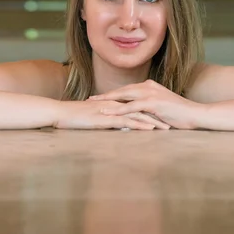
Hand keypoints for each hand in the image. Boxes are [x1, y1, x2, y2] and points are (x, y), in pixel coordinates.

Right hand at [54, 100, 170, 130]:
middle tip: (172, 122)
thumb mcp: (95, 118)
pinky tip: (149, 129)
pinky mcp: (107, 118)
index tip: (165, 117)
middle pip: (141, 108)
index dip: (150, 111)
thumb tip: (119, 125)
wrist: (60, 113)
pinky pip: (127, 121)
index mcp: (113, 103)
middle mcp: (115, 104)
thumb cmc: (74, 116)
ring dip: (153, 121)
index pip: (136, 106)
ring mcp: (112, 111)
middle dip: (157, 115)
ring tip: (167, 128)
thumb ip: (108, 119)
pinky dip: (140, 124)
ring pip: (137, 114)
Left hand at [88, 79, 204, 129]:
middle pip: (122, 90)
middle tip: (90, 100)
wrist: (195, 114)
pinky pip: (131, 106)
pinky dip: (118, 109)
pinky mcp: (153, 103)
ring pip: (124, 97)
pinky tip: (109, 113)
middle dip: (105, 95)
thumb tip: (137, 115)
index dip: (112, 93)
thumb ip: (149, 108)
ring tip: (94, 106)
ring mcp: (150, 93)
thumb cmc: (180, 114)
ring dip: (108, 101)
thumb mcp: (161, 108)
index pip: (127, 89)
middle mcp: (148, 86)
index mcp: (149, 86)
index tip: (99, 97)